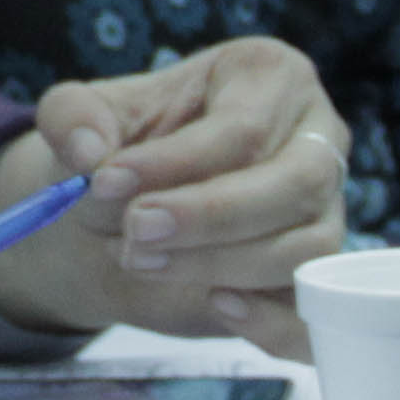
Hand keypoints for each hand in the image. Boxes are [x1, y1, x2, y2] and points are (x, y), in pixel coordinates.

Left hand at [0, 38, 347, 351]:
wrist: (120, 217)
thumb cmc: (119, 150)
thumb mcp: (81, 116)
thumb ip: (73, 117)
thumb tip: (88, 152)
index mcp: (269, 77)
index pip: (243, 127)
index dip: (175, 162)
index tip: (106, 181)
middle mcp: (316, 140)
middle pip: (296, 183)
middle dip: (210, 216)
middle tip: (135, 231)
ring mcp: (326, 211)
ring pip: (308, 248)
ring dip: (222, 264)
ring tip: (144, 260)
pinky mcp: (315, 278)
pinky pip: (316, 311)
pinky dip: (273, 321)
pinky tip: (218, 304)